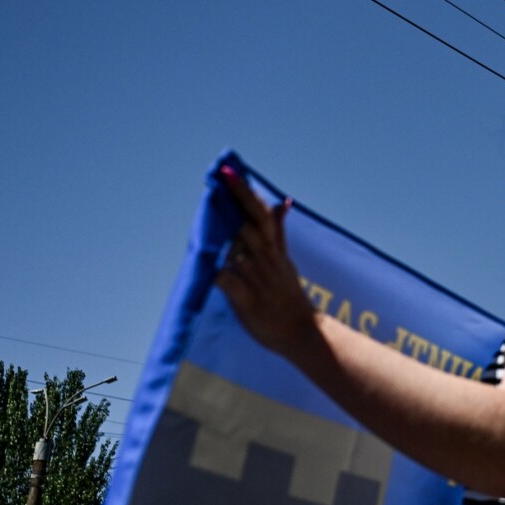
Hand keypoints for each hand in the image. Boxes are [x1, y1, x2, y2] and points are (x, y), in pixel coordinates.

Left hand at [213, 166, 316, 357]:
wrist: (303, 333)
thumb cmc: (289, 298)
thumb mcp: (286, 259)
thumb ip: (278, 232)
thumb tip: (282, 202)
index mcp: (275, 250)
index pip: (261, 215)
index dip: (246, 194)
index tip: (231, 172)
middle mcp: (266, 260)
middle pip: (248, 224)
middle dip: (234, 201)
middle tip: (219, 178)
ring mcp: (256, 279)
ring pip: (236, 247)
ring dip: (220, 228)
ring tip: (206, 209)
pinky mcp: (246, 299)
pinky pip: (227, 280)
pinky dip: (215, 269)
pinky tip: (201, 258)